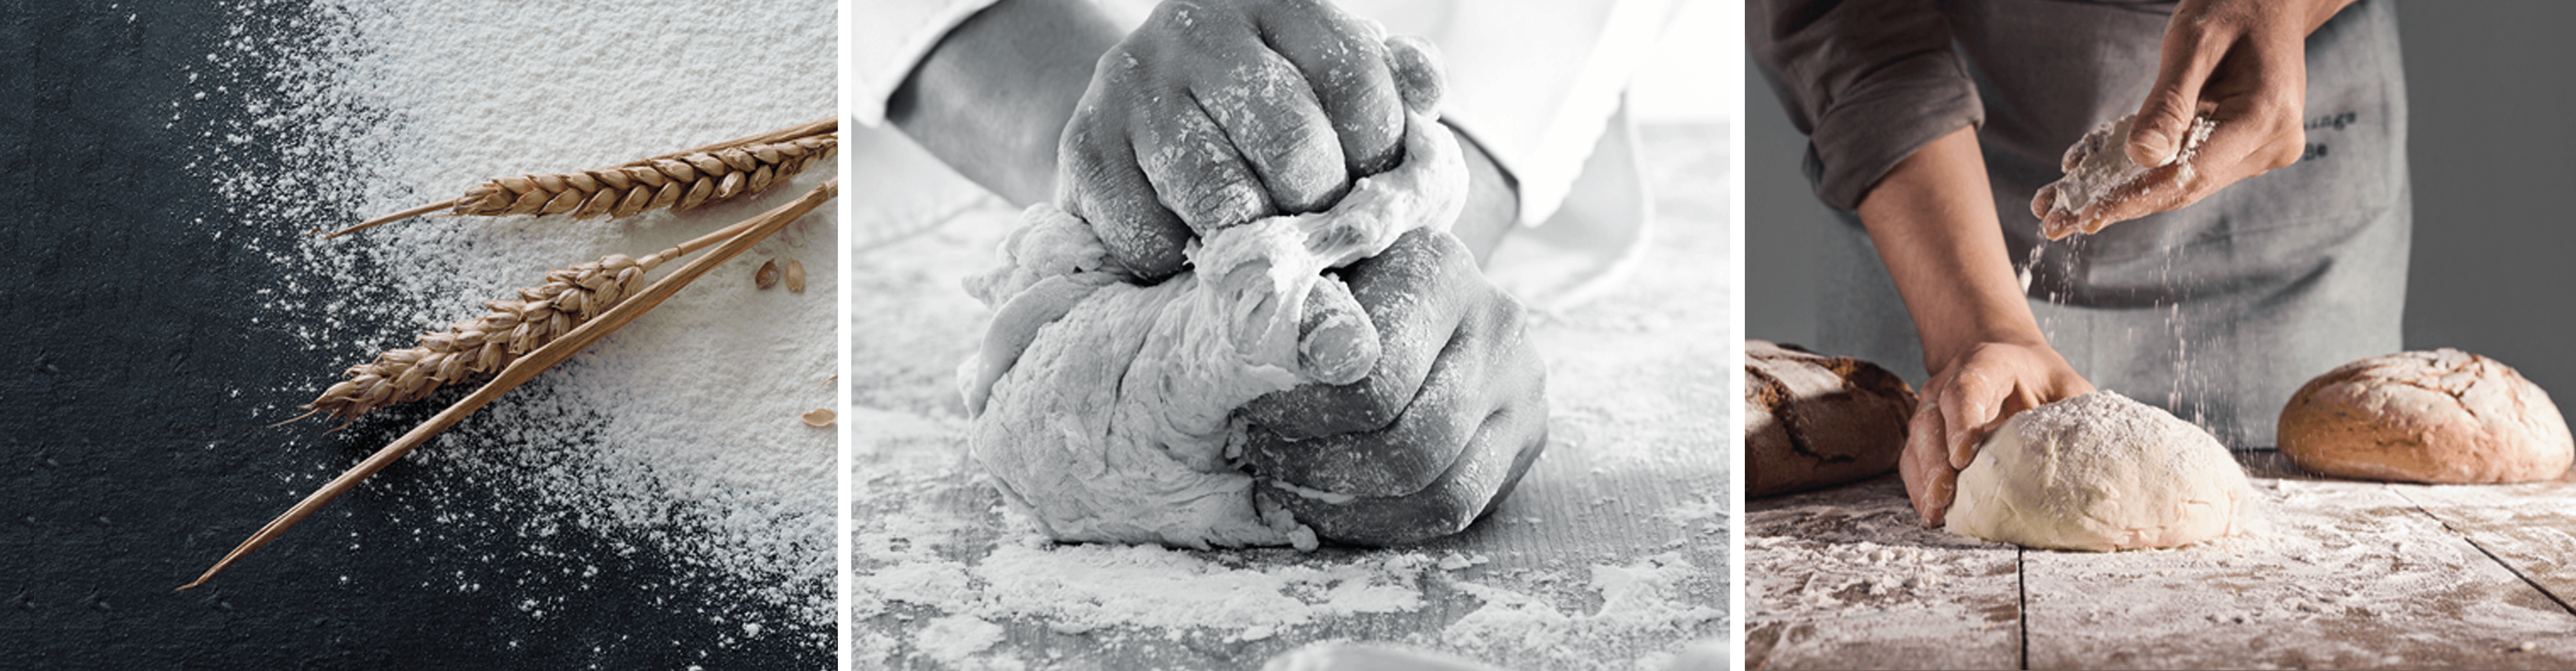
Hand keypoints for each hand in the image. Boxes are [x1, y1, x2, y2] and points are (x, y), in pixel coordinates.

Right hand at [1058, 0, 1440, 280]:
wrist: (1141, 117)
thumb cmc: (1268, 114)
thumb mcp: (1338, 83)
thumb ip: (1395, 85)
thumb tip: (1428, 93)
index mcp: (1279, 2)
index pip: (1358, 87)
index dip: (1380, 161)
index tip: (1369, 189)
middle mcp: (1199, 30)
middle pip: (1296, 150)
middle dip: (1320, 211)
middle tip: (1314, 229)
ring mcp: (1134, 88)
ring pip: (1223, 202)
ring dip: (1255, 245)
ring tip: (1261, 247)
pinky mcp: (1083, 150)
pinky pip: (1152, 240)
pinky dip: (1183, 265)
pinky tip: (1194, 246)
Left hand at [1238, 228, 1547, 545]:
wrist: (1421, 287)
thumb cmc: (1348, 281)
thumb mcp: (1315, 274)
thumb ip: (1300, 312)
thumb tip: (1280, 354)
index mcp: (1441, 271)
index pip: (1375, 378)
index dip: (1304, 413)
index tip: (1254, 415)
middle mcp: (1498, 327)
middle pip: (1412, 444)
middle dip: (1322, 467)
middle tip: (1264, 459)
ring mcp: (1522, 390)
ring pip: (1441, 491)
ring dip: (1349, 506)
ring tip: (1290, 485)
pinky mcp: (1525, 439)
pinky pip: (1456, 511)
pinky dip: (1383, 523)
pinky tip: (1331, 508)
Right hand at [1899, 340, 2093, 525]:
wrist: (2001, 358)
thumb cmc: (2038, 377)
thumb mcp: (2066, 385)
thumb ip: (2077, 411)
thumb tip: (2103, 456)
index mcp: (1987, 365)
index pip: (1965, 390)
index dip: (1962, 422)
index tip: (1964, 456)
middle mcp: (1948, 383)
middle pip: (1931, 421)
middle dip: (1935, 462)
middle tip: (1945, 496)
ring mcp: (1932, 408)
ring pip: (1916, 443)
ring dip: (1923, 480)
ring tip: (1936, 512)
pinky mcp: (1926, 433)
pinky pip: (1912, 460)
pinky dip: (1918, 487)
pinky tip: (1931, 511)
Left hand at [2030, 0, 2356, 237]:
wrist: (2273, 0)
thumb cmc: (2233, 7)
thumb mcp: (2193, 43)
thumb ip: (2169, 102)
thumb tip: (2142, 158)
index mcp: (2264, 118)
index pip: (2187, 174)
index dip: (2133, 199)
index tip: (2085, 218)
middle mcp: (2270, 145)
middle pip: (2183, 188)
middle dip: (2117, 203)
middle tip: (2056, 222)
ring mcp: (2262, 151)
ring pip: (2182, 183)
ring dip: (2123, 192)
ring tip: (2064, 205)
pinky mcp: (2246, 150)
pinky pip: (2188, 166)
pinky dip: (2143, 172)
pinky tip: (2097, 178)